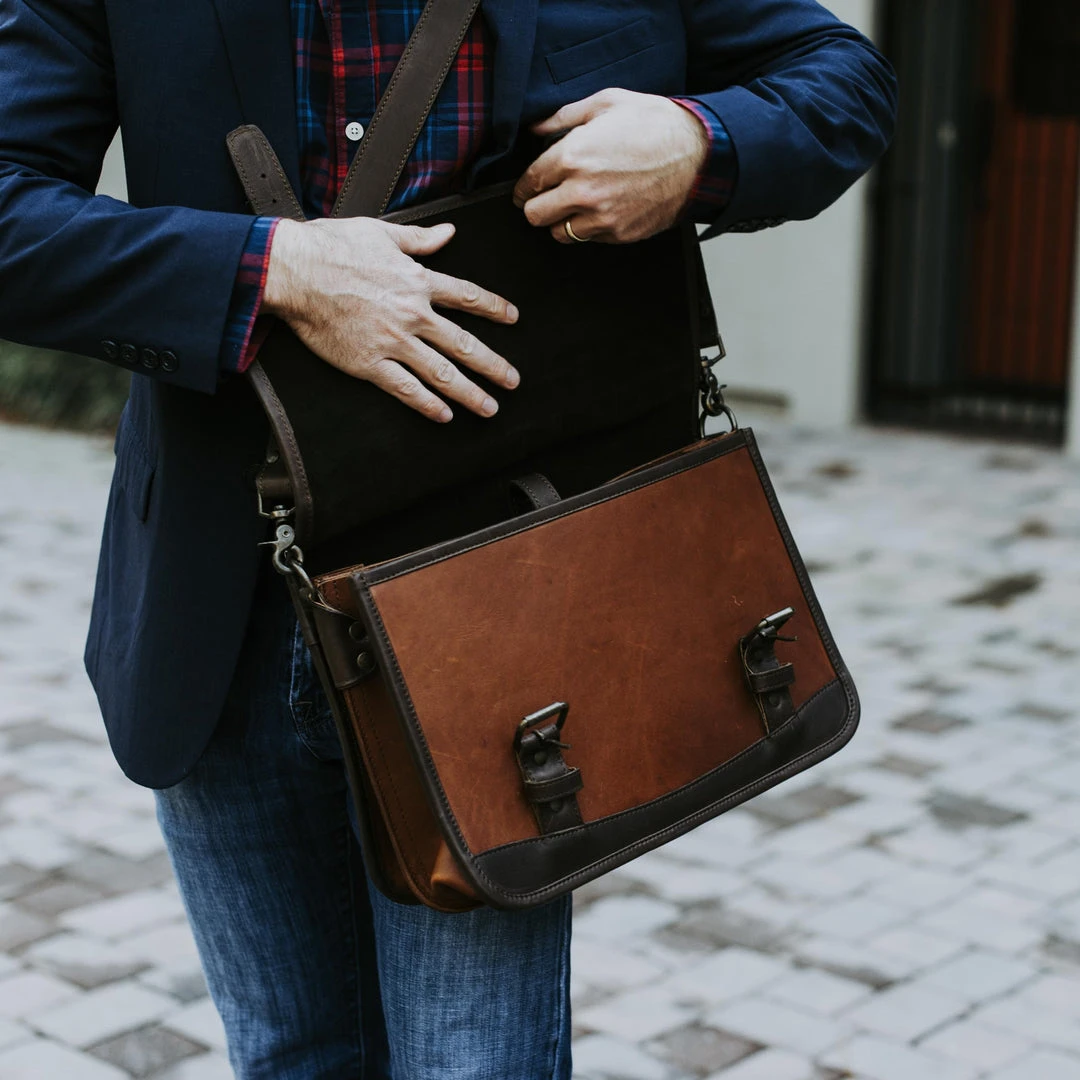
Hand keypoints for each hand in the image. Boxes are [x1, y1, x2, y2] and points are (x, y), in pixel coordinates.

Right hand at [262, 217, 519, 422]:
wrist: (294, 270)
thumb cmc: (331, 247)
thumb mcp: (382, 232)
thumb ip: (419, 239)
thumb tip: (449, 233)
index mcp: (417, 281)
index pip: (468, 296)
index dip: (494, 308)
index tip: (513, 318)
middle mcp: (413, 314)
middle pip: (464, 344)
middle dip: (493, 365)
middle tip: (513, 381)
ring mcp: (393, 341)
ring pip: (442, 373)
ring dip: (470, 393)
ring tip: (490, 408)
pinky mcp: (369, 363)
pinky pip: (406, 388)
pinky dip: (428, 405)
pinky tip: (445, 416)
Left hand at [513, 89, 707, 243]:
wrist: (698, 155)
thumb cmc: (656, 125)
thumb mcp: (607, 103)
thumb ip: (564, 117)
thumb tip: (536, 128)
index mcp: (573, 156)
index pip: (530, 182)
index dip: (524, 186)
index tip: (526, 188)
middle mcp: (583, 191)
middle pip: (535, 215)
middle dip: (536, 205)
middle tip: (544, 198)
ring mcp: (602, 217)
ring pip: (558, 233)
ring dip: (561, 221)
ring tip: (572, 206)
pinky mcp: (619, 233)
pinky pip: (589, 239)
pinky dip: (589, 228)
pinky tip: (600, 209)